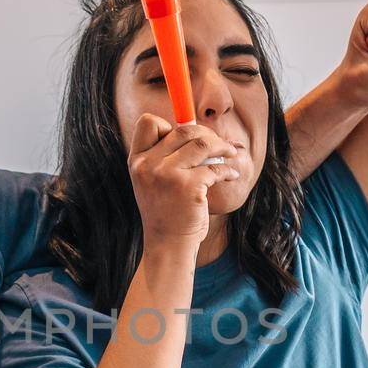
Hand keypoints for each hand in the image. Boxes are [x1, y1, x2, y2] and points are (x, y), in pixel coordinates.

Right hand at [126, 113, 240, 250]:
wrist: (168, 244)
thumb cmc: (166, 211)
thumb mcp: (153, 181)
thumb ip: (164, 157)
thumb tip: (200, 132)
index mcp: (136, 161)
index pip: (148, 123)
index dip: (168, 125)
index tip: (185, 138)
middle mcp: (147, 165)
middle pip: (183, 130)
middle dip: (207, 134)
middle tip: (219, 144)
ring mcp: (166, 175)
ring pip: (202, 143)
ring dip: (222, 146)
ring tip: (230, 153)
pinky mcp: (188, 187)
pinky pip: (214, 167)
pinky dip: (227, 170)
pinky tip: (230, 175)